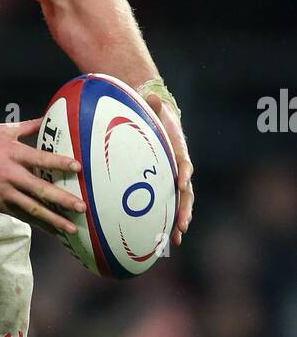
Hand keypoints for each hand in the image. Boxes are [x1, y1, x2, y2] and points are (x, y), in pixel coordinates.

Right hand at [0, 118, 85, 235]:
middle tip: (81, 207)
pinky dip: (37, 223)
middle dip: (62, 199)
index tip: (78, 168)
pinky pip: (21, 215)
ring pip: (32, 208)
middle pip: (40, 189)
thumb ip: (27, 127)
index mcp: (12, 153)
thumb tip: (47, 118)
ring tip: (71, 228)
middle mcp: (10, 174)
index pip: (41, 159)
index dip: (60, 163)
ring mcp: (3, 192)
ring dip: (54, 219)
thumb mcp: (1, 130)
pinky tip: (52, 229)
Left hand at [144, 94, 193, 246]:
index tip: (182, 181)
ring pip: (179, 203)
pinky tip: (160, 240)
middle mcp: (179, 168)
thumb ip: (151, 106)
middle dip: (184, 209)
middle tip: (182, 224)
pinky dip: (165, 222)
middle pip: (185, 191)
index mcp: (177, 150)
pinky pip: (166, 206)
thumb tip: (151, 95)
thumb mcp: (151, 108)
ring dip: (178, 220)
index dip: (183, 172)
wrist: (157, 120)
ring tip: (175, 238)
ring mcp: (174, 180)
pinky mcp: (165, 187)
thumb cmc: (152, 115)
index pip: (183, 162)